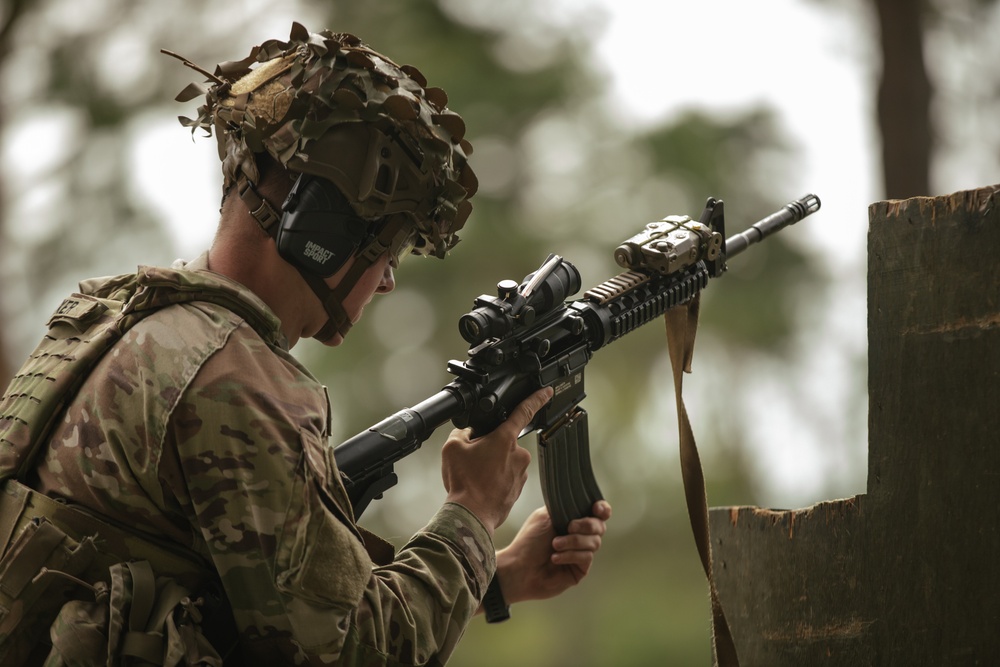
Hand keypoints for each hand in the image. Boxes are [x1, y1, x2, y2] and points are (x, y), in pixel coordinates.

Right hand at [441, 387, 552, 534]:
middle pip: (503, 442)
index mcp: (504, 438)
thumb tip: (468, 434)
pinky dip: (495, 480)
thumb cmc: (464, 482)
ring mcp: (521, 473)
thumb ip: (462, 433)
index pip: (524, 411)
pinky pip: (506, 478)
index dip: (536, 398)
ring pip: (504, 461)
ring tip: (475, 478)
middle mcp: (518, 454)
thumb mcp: (452, 447)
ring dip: (492, 465)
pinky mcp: (518, 489)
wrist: (471, 515)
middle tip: (473, 461)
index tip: (547, 392)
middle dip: (490, 447)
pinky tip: (481, 487)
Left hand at [492, 500, 611, 604]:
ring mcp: (581, 554)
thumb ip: (565, 506)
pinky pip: (586, 558)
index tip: (596, 508)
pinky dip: (570, 555)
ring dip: (573, 541)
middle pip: (599, 526)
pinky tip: (555, 558)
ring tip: (554, 545)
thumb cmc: (529, 541)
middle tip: (568, 527)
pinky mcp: (580, 570)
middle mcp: (580, 536)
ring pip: (594, 542)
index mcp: (572, 520)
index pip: (598, 513)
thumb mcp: (545, 516)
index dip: (602, 509)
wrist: (519, 567)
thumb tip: (582, 499)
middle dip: (585, 525)